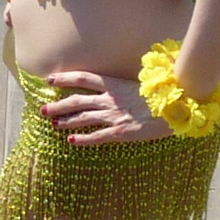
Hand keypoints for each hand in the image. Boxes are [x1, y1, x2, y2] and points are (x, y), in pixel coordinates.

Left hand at [39, 69, 168, 144]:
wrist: (176, 108)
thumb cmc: (162, 95)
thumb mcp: (139, 85)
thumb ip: (123, 86)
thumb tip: (113, 86)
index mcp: (114, 84)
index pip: (83, 78)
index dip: (65, 78)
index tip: (50, 79)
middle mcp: (110, 99)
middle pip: (76, 100)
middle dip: (57, 105)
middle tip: (43, 110)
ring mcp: (113, 116)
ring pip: (82, 118)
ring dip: (65, 122)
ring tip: (53, 124)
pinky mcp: (120, 133)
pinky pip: (96, 137)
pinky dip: (82, 139)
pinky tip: (71, 141)